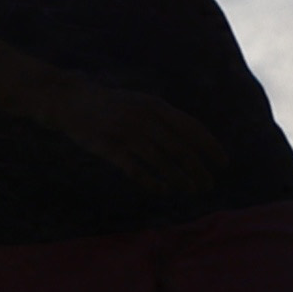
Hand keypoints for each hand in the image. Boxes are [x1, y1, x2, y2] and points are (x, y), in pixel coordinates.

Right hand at [72, 83, 227, 197]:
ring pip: (161, 162)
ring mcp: (125, 133)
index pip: (192, 128)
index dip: (210, 148)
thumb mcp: (142, 103)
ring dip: (179, 179)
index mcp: (155, 106)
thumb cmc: (112, 105)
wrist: (69, 100)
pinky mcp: (108, 147)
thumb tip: (199, 139)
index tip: (223, 165)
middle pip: (179, 149)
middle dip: (198, 170)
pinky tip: (162, 190)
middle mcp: (143, 118)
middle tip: (208, 186)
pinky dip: (151, 182)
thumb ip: (166, 118)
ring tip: (190, 190)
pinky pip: (135, 169)